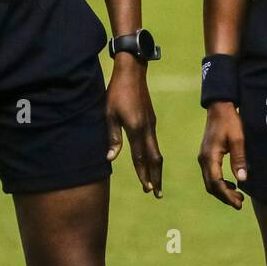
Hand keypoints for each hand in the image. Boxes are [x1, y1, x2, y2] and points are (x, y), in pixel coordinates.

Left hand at [105, 58, 161, 196]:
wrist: (132, 72)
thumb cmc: (116, 92)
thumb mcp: (109, 114)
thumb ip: (112, 137)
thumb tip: (110, 158)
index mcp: (136, 129)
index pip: (141, 158)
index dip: (143, 175)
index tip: (147, 189)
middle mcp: (147, 129)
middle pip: (154, 159)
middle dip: (156, 177)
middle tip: (157, 193)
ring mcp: (151, 124)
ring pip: (156, 151)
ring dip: (156, 168)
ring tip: (156, 182)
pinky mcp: (151, 119)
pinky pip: (154, 142)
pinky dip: (154, 155)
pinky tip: (151, 159)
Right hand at [198, 101, 245, 209]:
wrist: (219, 108)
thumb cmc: (230, 121)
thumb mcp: (238, 139)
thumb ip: (239, 158)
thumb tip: (242, 179)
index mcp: (210, 156)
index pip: (216, 183)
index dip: (227, 196)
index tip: (239, 204)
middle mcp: (203, 159)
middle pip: (211, 186)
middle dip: (225, 197)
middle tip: (240, 203)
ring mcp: (203, 158)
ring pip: (210, 182)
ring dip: (222, 191)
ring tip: (238, 195)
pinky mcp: (206, 156)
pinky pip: (210, 175)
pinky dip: (220, 184)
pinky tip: (232, 184)